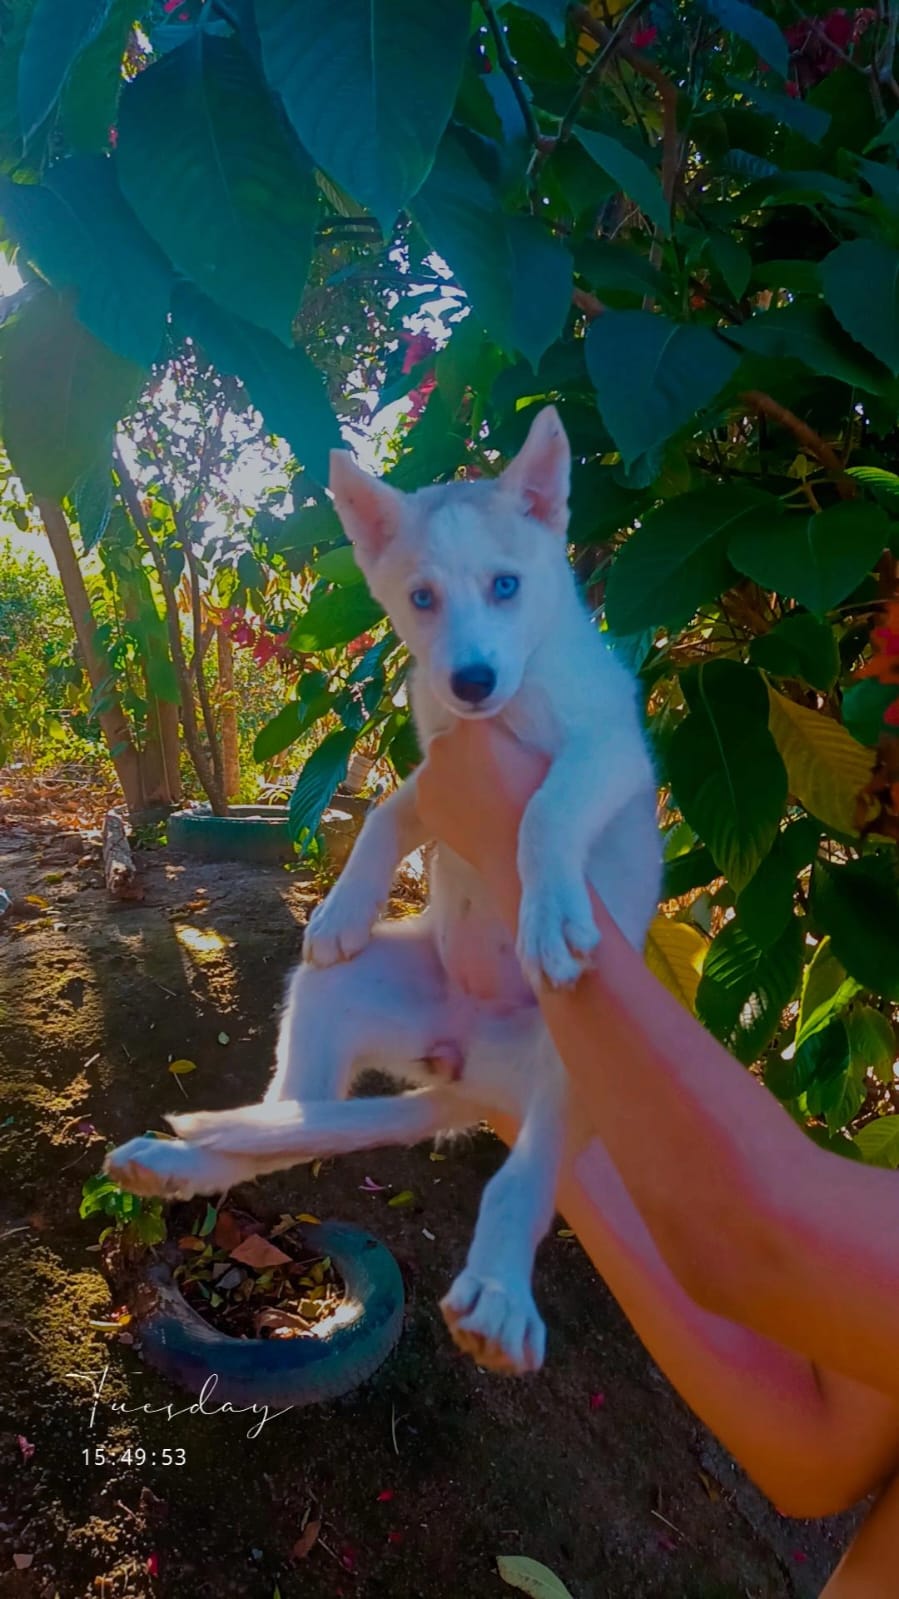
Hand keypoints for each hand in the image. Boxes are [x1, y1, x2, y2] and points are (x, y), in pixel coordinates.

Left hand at [416, 721, 548, 899]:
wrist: (513, 856)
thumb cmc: (537, 803)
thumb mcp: (539, 754)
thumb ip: (518, 731)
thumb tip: (513, 720)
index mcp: (473, 725)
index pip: (475, 700)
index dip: (487, 707)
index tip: (497, 720)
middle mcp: (442, 743)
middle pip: (457, 734)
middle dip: (473, 746)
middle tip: (496, 769)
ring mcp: (427, 774)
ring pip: (444, 763)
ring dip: (458, 771)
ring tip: (485, 795)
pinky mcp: (421, 802)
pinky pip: (435, 791)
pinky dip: (449, 797)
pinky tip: (471, 812)